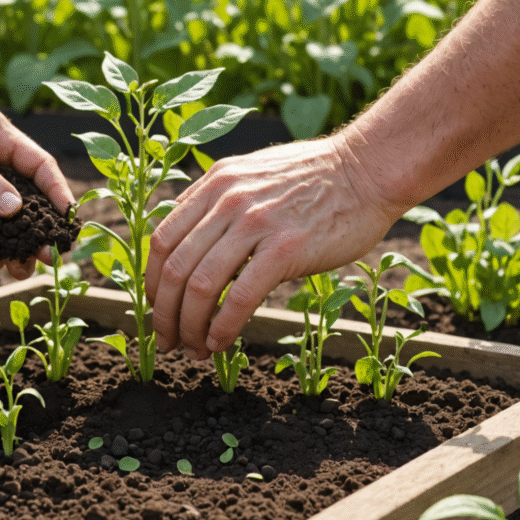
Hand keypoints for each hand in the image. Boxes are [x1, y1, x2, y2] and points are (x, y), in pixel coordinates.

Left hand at [145, 136, 397, 359]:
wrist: (368, 170)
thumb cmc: (315, 179)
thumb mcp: (252, 176)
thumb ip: (218, 203)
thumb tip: (190, 244)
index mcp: (214, 184)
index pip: (162, 239)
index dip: (151, 282)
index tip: (156, 307)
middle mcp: (226, 200)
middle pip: (173, 268)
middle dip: (163, 314)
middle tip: (167, 340)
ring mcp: (254, 223)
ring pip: (199, 286)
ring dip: (189, 327)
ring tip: (193, 350)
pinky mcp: (284, 249)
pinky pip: (239, 298)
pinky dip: (222, 328)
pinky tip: (220, 344)